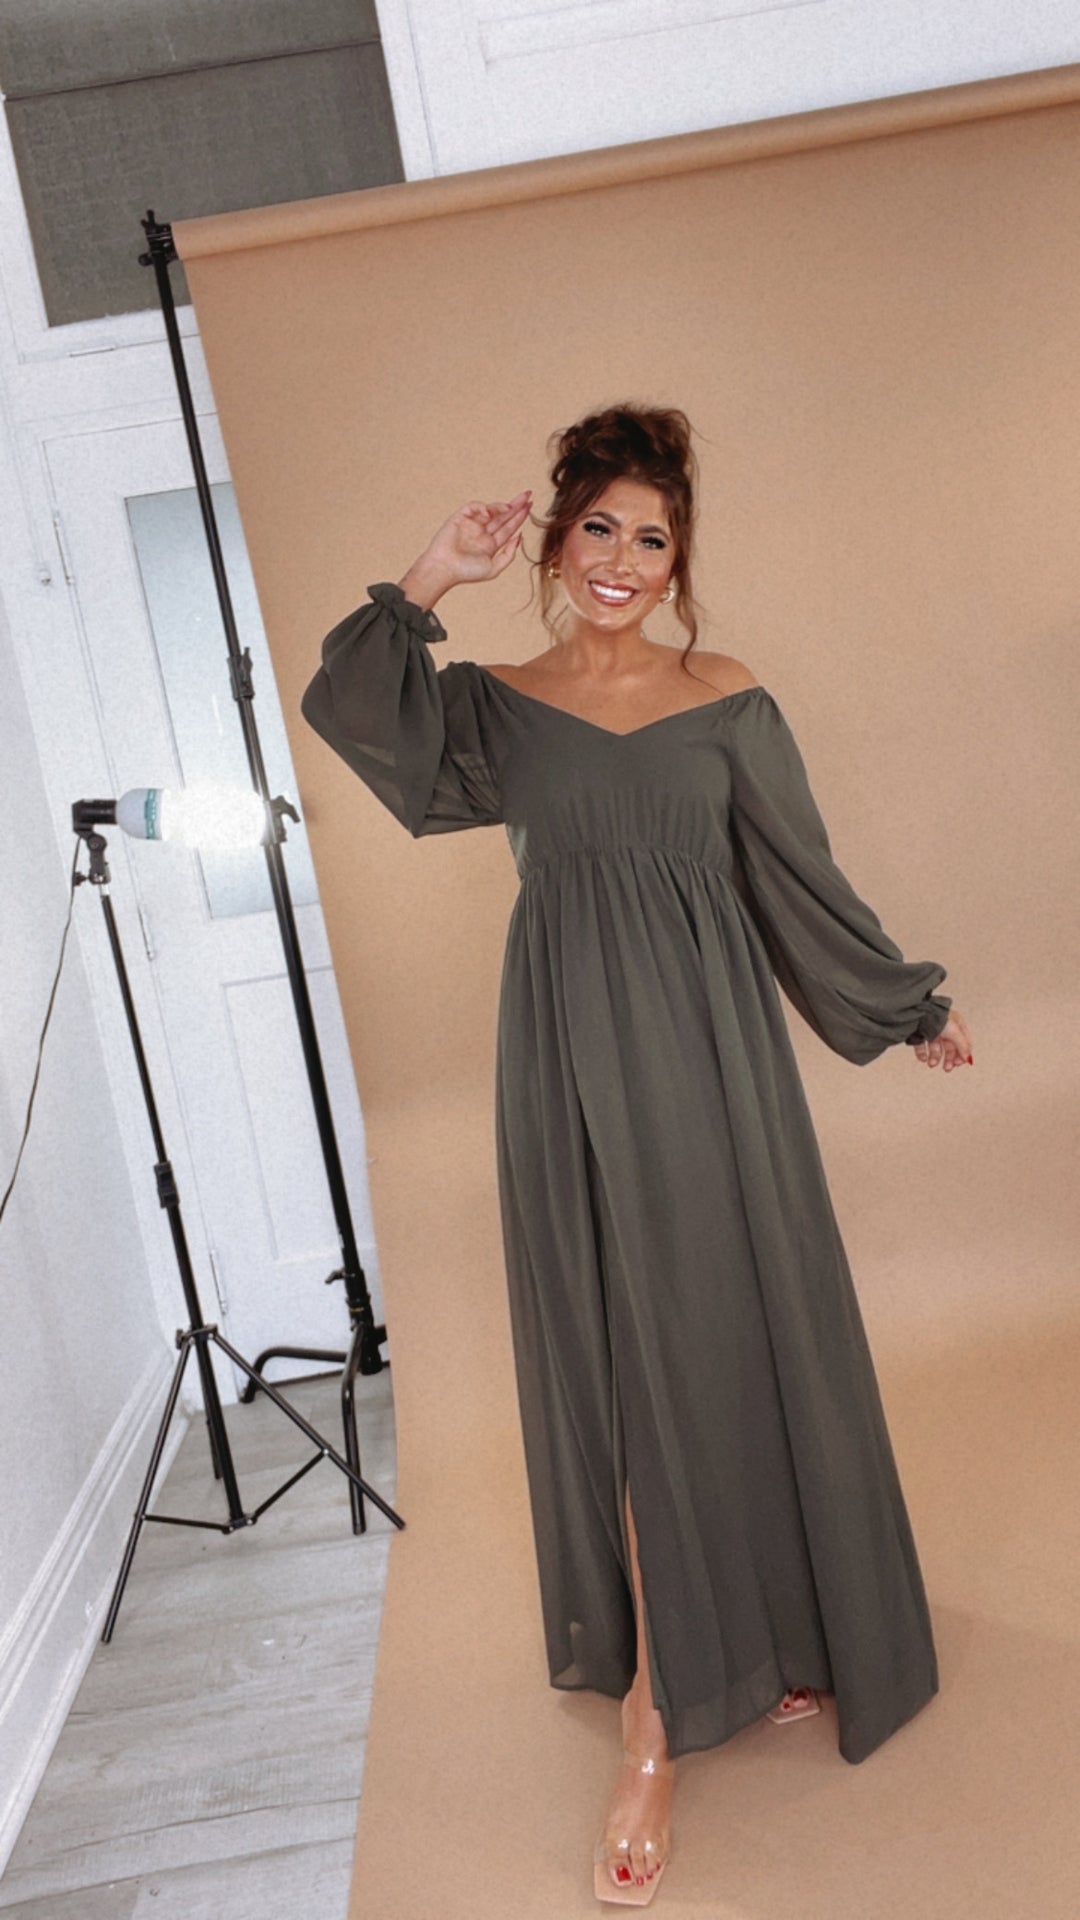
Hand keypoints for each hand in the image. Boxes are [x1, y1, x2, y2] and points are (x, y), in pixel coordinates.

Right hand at [398, 490, 531, 607]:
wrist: (443, 569)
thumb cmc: (466, 572)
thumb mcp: (494, 568)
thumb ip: (509, 554)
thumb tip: (520, 537)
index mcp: (490, 545)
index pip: (509, 527)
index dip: (520, 516)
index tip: (530, 505)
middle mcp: (482, 533)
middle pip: (503, 516)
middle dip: (516, 505)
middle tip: (528, 495)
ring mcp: (471, 525)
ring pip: (490, 510)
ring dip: (501, 506)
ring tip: (511, 506)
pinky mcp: (460, 518)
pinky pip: (474, 507)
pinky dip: (483, 507)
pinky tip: (489, 512)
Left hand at [912, 1010, 972, 1072]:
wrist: (917, 1014)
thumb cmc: (937, 1018)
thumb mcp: (955, 1032)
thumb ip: (963, 1046)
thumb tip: (968, 1058)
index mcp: (956, 1024)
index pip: (964, 1042)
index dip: (962, 1054)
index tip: (958, 1063)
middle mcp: (945, 1028)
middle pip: (950, 1047)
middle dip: (949, 1059)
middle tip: (947, 1068)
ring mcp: (932, 1031)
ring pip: (936, 1049)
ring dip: (935, 1058)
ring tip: (932, 1064)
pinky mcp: (919, 1034)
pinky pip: (922, 1047)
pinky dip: (923, 1054)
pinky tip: (923, 1059)